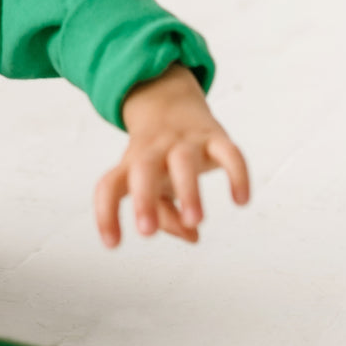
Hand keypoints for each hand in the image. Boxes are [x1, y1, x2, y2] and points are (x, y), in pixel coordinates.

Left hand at [95, 64, 249, 247]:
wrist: (169, 100)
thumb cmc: (159, 157)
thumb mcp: (154, 184)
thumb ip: (165, 214)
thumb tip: (190, 233)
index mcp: (131, 164)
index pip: (109, 186)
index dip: (105, 214)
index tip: (112, 244)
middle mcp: (153, 151)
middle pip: (143, 169)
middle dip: (143, 199)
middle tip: (146, 232)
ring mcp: (184, 141)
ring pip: (183, 160)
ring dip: (188, 191)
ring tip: (196, 222)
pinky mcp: (214, 136)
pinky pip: (227, 152)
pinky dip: (236, 174)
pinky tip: (240, 200)